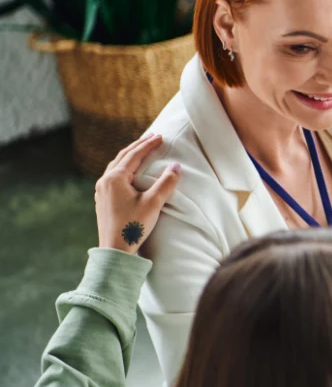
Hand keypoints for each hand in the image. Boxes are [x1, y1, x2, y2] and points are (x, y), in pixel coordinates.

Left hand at [95, 134, 179, 254]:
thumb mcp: (153, 203)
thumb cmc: (133, 226)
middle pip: (123, 157)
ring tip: (141, 149)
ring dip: (130, 155)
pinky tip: (128, 170)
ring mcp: (101, 190)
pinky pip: (113, 175)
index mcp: (115, 178)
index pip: (134, 155)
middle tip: (152, 137)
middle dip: (138, 146)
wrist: (114, 250)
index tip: (160, 137)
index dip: (148, 145)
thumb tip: (176, 167)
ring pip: (116, 165)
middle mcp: (105, 181)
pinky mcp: (102, 199)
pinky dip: (123, 167)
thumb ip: (166, 183)